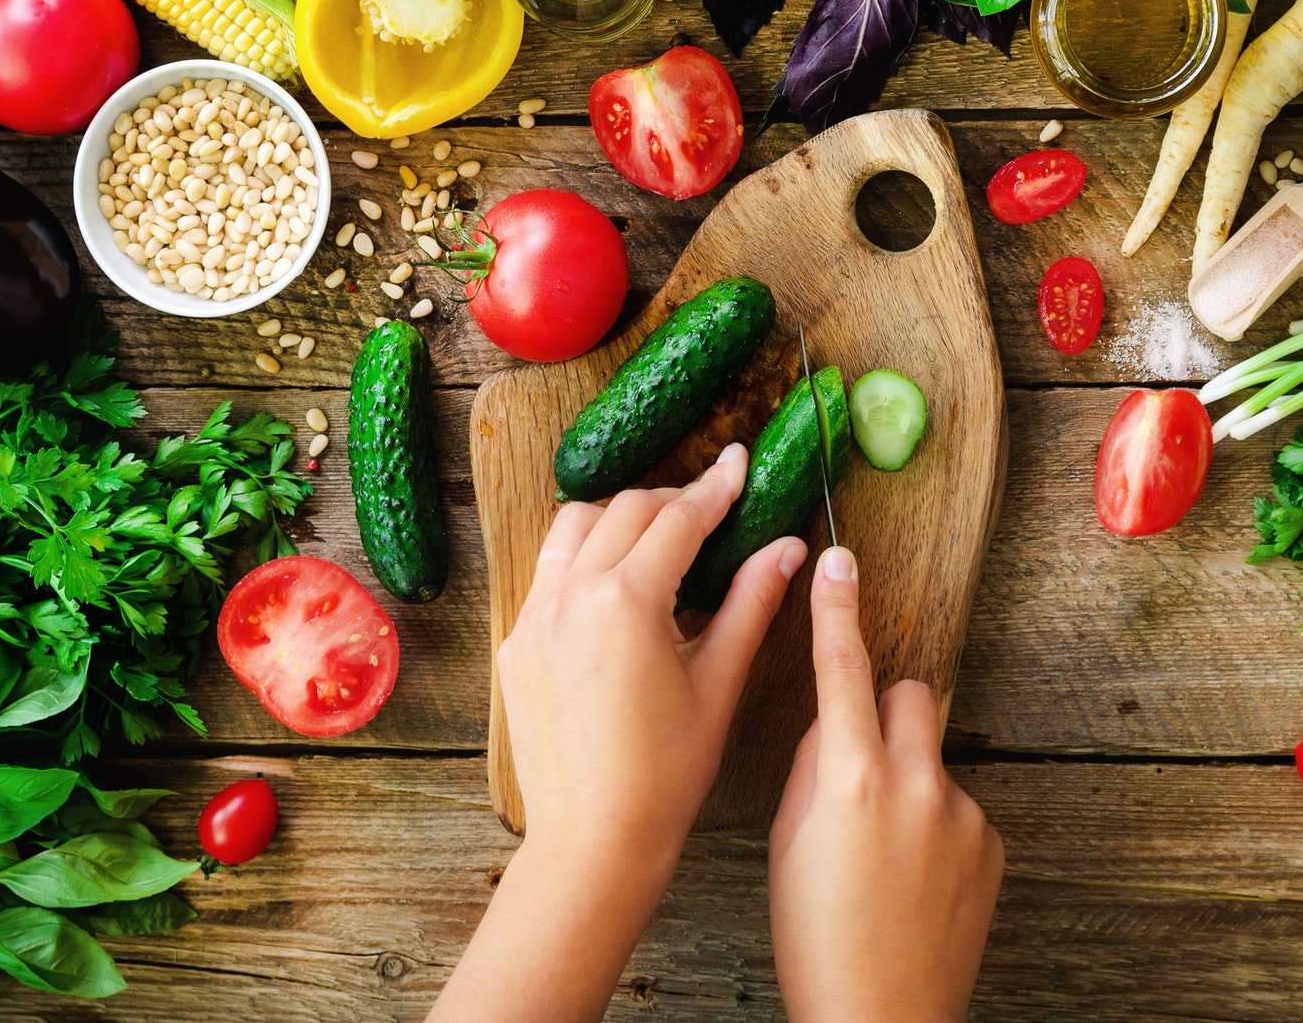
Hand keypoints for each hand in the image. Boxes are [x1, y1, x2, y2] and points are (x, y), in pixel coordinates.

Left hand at [500, 442, 807, 856]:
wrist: (594, 840)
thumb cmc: (665, 773)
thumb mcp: (719, 681)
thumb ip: (751, 603)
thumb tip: (786, 549)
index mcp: (626, 601)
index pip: (678, 519)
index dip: (716, 486)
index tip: (739, 462)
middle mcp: (570, 596)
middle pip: (624, 510)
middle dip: (671, 501)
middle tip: (709, 507)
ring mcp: (534, 618)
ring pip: (572, 530)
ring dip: (617, 519)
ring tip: (657, 539)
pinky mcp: (516, 644)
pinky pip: (547, 574)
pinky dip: (582, 560)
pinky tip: (614, 587)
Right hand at [769, 546, 1003, 1022]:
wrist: (881, 1016)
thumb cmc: (815, 939)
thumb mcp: (789, 844)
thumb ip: (813, 771)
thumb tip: (833, 731)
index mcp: (850, 777)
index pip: (843, 669)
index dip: (837, 610)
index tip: (839, 560)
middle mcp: (914, 782)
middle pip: (909, 696)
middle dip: (886, 715)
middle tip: (860, 770)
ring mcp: (961, 812)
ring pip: (931, 759)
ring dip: (908, 784)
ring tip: (885, 856)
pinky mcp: (990, 842)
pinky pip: (957, 807)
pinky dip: (935, 830)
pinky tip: (915, 884)